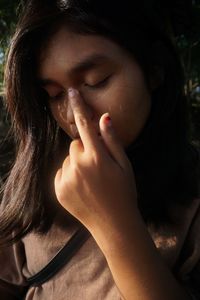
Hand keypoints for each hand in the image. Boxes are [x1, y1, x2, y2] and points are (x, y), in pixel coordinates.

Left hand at [54, 88, 137, 237]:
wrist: (113, 223)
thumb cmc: (124, 192)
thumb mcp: (124, 165)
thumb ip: (112, 140)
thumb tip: (103, 118)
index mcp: (96, 157)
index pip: (85, 125)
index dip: (79, 107)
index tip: (72, 92)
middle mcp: (78, 166)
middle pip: (76, 144)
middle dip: (86, 149)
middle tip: (99, 165)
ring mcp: (66, 179)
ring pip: (68, 159)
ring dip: (78, 163)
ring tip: (92, 180)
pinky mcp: (58, 190)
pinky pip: (61, 172)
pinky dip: (70, 175)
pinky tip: (83, 187)